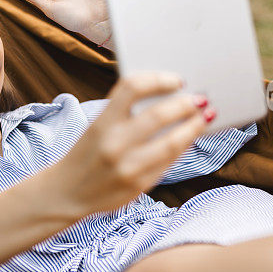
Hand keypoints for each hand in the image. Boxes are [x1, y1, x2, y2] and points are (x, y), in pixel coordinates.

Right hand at [52, 72, 215, 215]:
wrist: (68, 192)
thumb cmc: (87, 153)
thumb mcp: (97, 126)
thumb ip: (124, 112)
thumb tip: (168, 96)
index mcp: (101, 123)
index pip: (132, 88)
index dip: (159, 79)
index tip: (176, 79)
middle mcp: (114, 144)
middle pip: (159, 114)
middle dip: (185, 104)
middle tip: (200, 99)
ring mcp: (128, 167)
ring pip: (172, 142)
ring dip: (194, 126)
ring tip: (205, 117)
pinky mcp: (140, 185)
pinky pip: (170, 162)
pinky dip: (184, 146)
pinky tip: (190, 138)